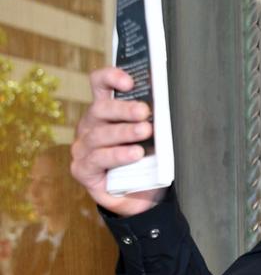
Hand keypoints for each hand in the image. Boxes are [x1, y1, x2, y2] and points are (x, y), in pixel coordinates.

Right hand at [70, 68, 165, 216]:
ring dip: (124, 132)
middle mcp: (90, 126)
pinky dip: (118, 155)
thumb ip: (151, 122)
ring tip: (145, 132)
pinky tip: (134, 154)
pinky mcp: (82, 169)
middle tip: (145, 112)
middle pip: (100, 109)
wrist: (140, 197)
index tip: (129, 82)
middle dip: (124, 108)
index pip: (100, 85)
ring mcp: (83, 147)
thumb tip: (164, 110)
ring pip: (100, 134)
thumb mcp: (151, 139)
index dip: (111, 78)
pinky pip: (98, 159)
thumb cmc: (144, 162)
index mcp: (105, 112)